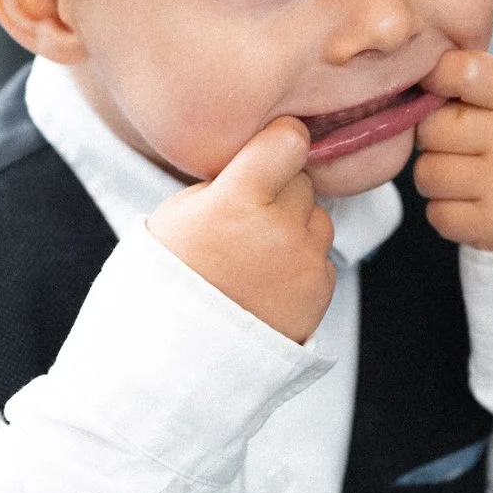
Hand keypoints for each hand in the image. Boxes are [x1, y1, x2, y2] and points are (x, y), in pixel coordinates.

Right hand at [147, 117, 337, 342]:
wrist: (180, 353)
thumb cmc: (171, 276)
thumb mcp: (180, 212)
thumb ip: (227, 180)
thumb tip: (264, 159)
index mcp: (235, 199)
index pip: (289, 139)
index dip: (280, 141)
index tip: (271, 149)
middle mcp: (277, 227)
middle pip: (301, 180)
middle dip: (281, 191)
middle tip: (248, 219)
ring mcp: (303, 260)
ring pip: (317, 218)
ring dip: (295, 227)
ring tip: (256, 255)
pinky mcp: (320, 289)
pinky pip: (321, 257)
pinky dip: (301, 263)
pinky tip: (268, 281)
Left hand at [415, 51, 492, 250]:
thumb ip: (476, 80)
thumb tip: (418, 78)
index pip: (467, 73)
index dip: (438, 75)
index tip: (434, 83)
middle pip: (433, 128)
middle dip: (435, 134)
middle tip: (461, 141)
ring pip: (427, 173)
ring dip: (436, 173)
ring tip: (467, 172)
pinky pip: (435, 213)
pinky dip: (445, 208)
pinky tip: (471, 200)